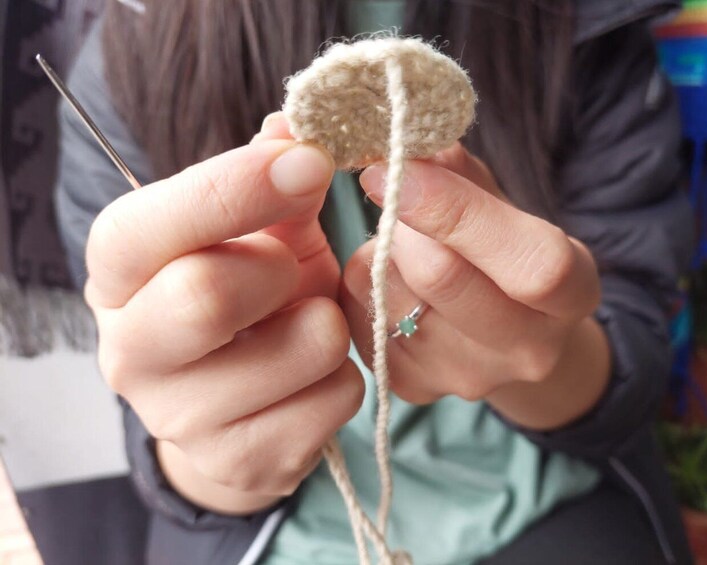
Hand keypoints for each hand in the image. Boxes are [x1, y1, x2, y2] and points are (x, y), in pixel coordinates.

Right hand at [85, 114, 363, 514]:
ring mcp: (182, 418)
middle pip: (206, 296)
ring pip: (304, 347)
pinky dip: (344, 373)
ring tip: (305, 324)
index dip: (237, 186)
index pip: (152, 224)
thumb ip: (272, 178)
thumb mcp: (256, 230)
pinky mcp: (242, 460)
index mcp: (121, 273)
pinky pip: (336, 398)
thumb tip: (296, 126)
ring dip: (328, 322)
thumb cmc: (247, 296)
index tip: (311, 160)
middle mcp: (131, 349)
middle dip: (281, 268)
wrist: (235, 403)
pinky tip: (312, 374)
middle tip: (292, 266)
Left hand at [340, 144, 609, 427]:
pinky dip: (363, 285)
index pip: (529, 263)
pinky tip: (387, 277)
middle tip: (388, 186)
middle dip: (404, 221)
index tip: (402, 165)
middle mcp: (527, 349)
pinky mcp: (414, 388)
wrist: (511, 338)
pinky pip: (361, 319)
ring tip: (399, 242)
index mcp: (573, 294)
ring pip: (388, 295)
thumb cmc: (508, 257)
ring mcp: (468, 377)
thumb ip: (463, 174)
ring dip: (379, 251)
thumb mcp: (507, 208)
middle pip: (443, 278)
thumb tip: (407, 137)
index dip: (459, 209)